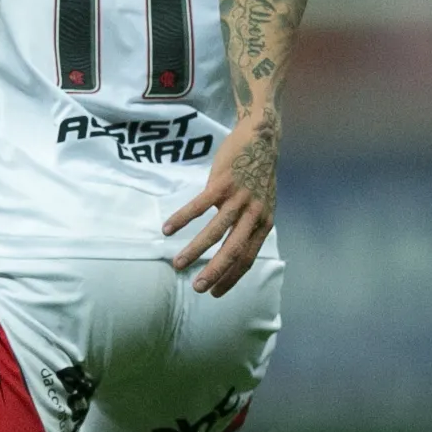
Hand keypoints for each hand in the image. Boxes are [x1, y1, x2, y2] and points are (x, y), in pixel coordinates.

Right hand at [163, 120, 277, 295]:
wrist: (262, 138)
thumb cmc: (258, 173)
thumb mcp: (263, 203)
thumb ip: (250, 225)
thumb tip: (232, 247)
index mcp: (264, 222)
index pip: (248, 257)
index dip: (232, 277)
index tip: (216, 293)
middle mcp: (254, 213)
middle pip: (233, 250)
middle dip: (215, 272)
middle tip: (198, 288)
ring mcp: (238, 198)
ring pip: (214, 231)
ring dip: (194, 250)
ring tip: (177, 263)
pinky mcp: (222, 183)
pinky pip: (199, 206)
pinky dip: (182, 219)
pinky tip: (167, 229)